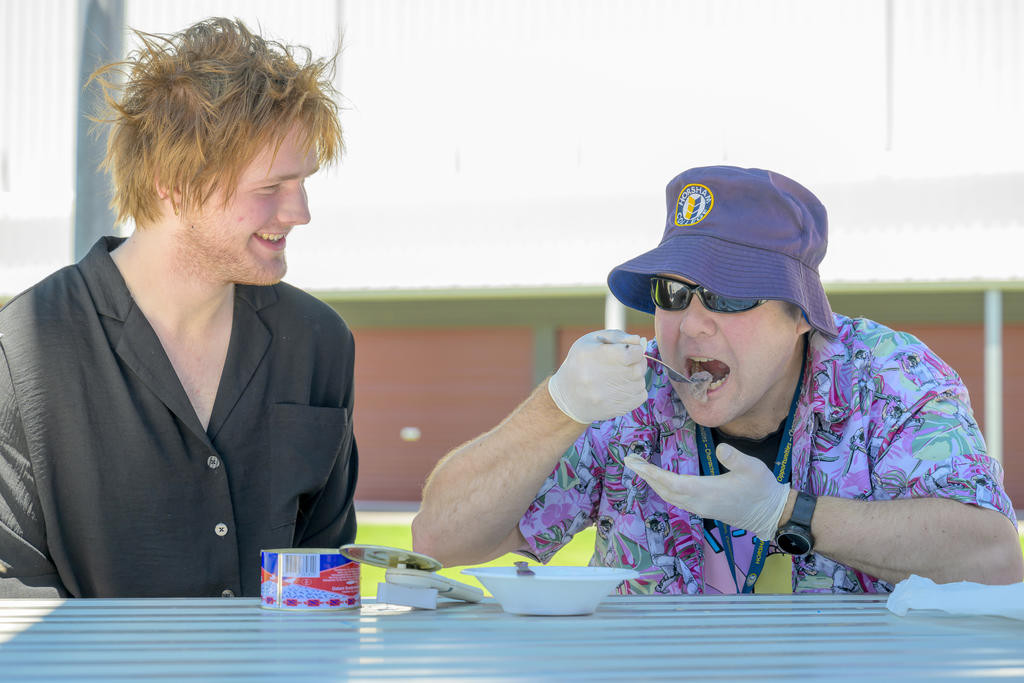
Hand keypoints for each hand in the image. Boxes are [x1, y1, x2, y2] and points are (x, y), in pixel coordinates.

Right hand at [547, 329, 648, 423]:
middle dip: (637, 362)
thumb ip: (617, 336)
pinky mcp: (616, 409)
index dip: (635, 350)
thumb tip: (638, 340)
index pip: (634, 353)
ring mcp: (609, 397)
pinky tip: (621, 387)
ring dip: (635, 377)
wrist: (567, 396)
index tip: (629, 351)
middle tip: (626, 363)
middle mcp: (601, 378)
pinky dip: (636, 390)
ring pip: (641, 382)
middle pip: (639, 368)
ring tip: (620, 376)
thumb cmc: (580, 363)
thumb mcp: (591, 341)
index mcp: (596, 356)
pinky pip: (641, 395)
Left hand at [624, 443, 789, 540]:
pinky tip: (659, 480)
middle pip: (665, 490)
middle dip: (646, 476)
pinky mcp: (703, 509)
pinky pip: (676, 500)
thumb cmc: (762, 488)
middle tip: (630, 460)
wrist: (770, 513)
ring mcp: (700, 508)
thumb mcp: (753, 468)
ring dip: (652, 483)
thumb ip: (736, 458)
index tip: (637, 464)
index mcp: (708, 492)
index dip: (654, 474)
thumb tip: (721, 448)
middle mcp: (699, 503)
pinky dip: (663, 489)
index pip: (673, 483)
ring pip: (669, 497)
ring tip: (639, 468)